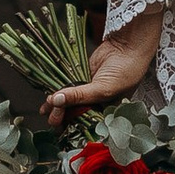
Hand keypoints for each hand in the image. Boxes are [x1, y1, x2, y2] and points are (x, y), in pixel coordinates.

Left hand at [42, 12, 161, 125]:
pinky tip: (49, 99)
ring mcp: (87, 93)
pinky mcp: (81, 80)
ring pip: (69, 104)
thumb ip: (79, 96)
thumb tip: (56, 101)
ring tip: (47, 108)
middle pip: (74, 116)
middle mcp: (96, 106)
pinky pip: (67, 89)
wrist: (127, 46)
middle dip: (62, 117)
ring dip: (57, 107)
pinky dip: (58, 94)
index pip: (86, 126)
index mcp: (107, 114)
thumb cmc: (126, 71)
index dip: (72, 127)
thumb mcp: (103, 88)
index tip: (59, 124)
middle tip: (53, 115)